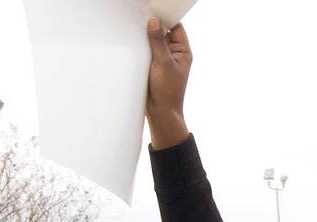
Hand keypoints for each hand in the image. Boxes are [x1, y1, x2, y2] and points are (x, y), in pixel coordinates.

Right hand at [145, 17, 191, 147]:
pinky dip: (141, 48)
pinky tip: (133, 44)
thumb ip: (158, 42)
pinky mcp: (152, 66)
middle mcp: (174, 54)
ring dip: (145, 38)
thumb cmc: (167, 91)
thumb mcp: (163, 63)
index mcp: (183, 52)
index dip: (166, 19)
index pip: (176, 27)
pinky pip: (146, 52)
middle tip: (141, 20)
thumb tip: (154, 22)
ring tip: (136, 32)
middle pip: (163, 32)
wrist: (160, 113)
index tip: (153, 12)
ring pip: (153, 42)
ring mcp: (162, 60)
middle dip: (153, 27)